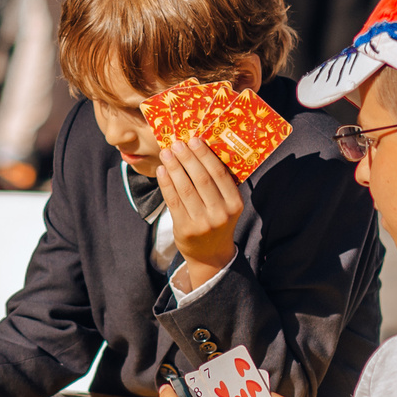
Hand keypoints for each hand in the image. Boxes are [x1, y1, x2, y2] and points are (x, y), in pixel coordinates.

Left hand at [157, 137, 242, 285]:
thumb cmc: (217, 222)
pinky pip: (173, 201)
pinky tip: (161, 171)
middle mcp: (221, 214)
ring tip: (166, 153)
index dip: (205, 155)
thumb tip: (200, 151)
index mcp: (235, 204)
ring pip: (185, 189)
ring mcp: (202, 223)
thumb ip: (219, 184)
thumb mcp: (227, 205)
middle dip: (187, 158)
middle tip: (177, 143)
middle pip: (201, 179)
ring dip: (174, 168)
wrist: (210, 255)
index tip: (194, 140)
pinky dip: (166, 183)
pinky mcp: (185, 229)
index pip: (219, 174)